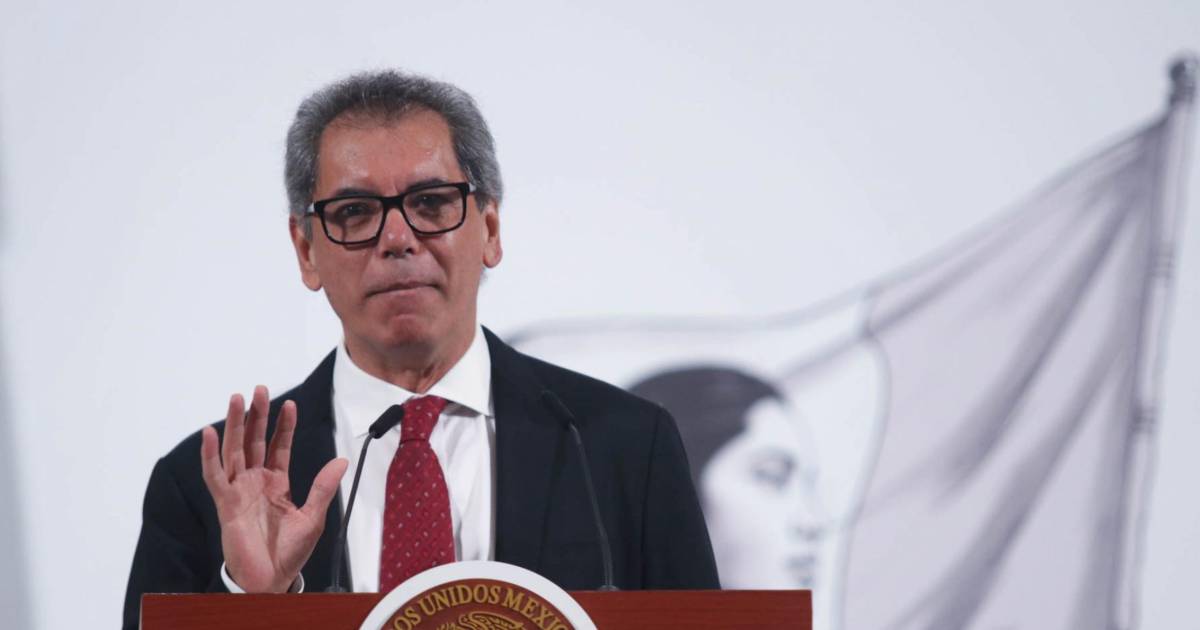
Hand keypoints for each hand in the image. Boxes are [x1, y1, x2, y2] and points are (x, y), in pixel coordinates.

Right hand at [200, 385, 348, 591]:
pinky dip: (209, 454)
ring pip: (233, 450)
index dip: (283, 425)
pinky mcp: (225, 503)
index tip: (289, 404)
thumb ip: (323, 487)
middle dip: (256, 415)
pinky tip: (209, 433)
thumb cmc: (289, 552)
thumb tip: (342, 460)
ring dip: (232, 424)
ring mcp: (238, 491)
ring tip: (236, 398)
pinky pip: (214, 475)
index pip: (278, 446)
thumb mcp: (313, 516)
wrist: (271, 578)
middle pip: (252, 441)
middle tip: (258, 389)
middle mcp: (254, 482)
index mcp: (275, 483)